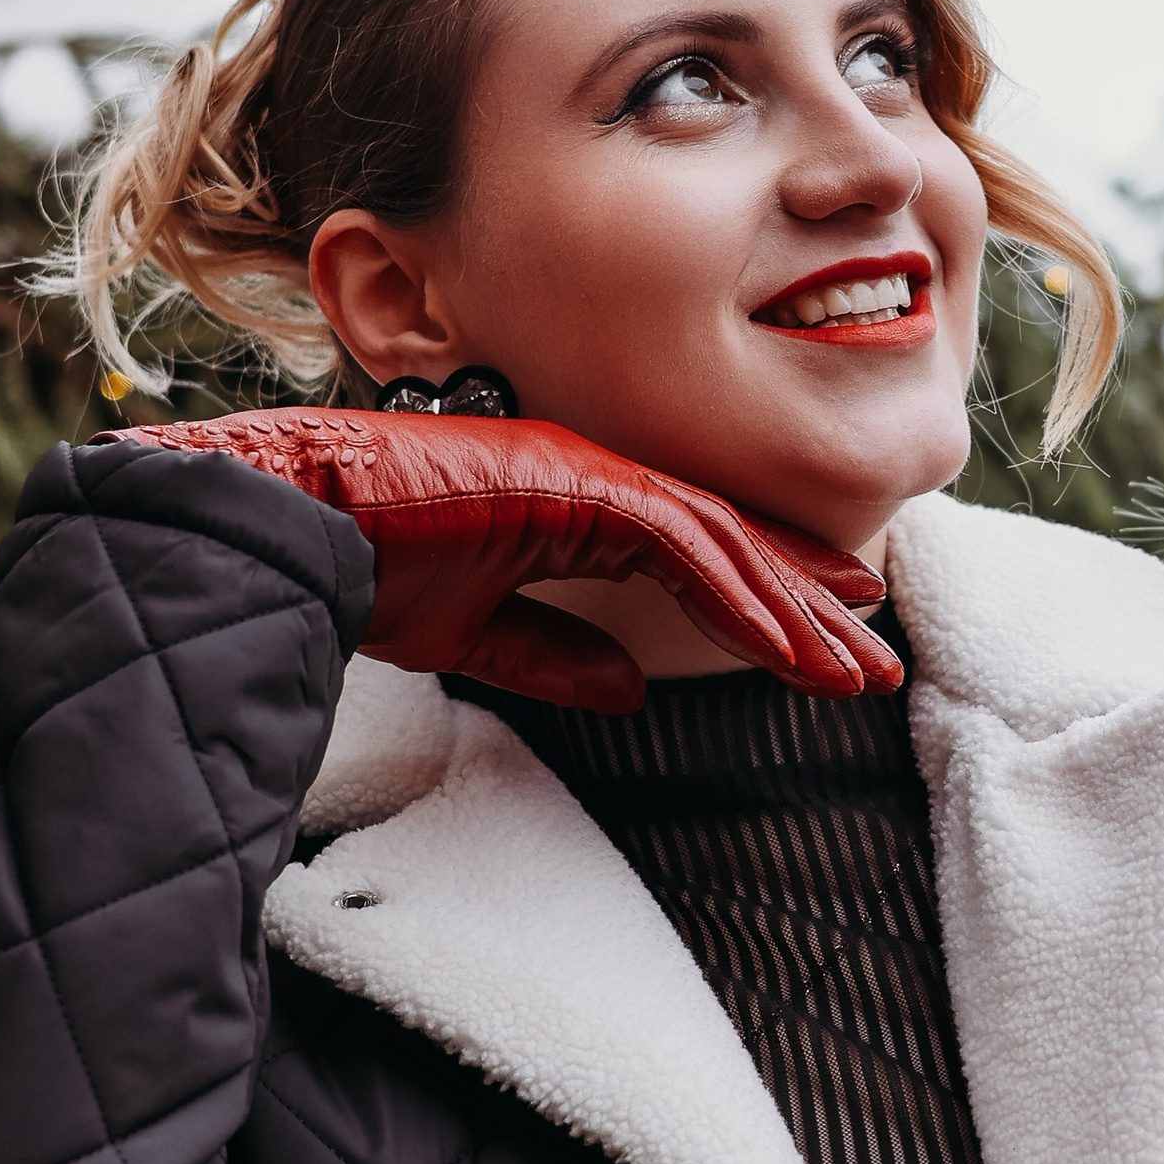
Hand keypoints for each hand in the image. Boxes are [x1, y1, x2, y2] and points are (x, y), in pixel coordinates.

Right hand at [153, 407, 899, 713]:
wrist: (286, 524)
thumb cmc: (361, 567)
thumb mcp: (474, 633)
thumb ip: (555, 654)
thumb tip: (632, 693)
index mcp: (574, 499)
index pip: (698, 549)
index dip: (772, 592)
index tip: (829, 637)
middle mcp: (593, 473)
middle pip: (730, 542)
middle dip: (810, 605)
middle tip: (877, 658)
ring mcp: (584, 470)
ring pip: (721, 544)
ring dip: (794, 611)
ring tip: (857, 666)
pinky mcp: (569, 485)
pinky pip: (679, 545)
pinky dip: (738, 596)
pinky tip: (787, 644)